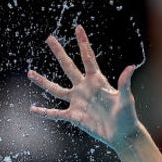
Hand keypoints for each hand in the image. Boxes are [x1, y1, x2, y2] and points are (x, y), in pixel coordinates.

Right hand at [28, 25, 141, 148]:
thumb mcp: (126, 98)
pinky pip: (55, 113)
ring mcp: (77, 102)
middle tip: (49, 39)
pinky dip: (44, 112)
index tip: (78, 28)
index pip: (88, 57)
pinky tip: (32, 109)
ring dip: (43, 82)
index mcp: (97, 81)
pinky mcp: (74, 116)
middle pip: (68, 67)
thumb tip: (131, 67)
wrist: (121, 134)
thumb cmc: (127, 115)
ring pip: (56, 89)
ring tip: (30, 73)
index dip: (83, 43)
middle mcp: (84, 88)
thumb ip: (124, 83)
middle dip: (59, 52)